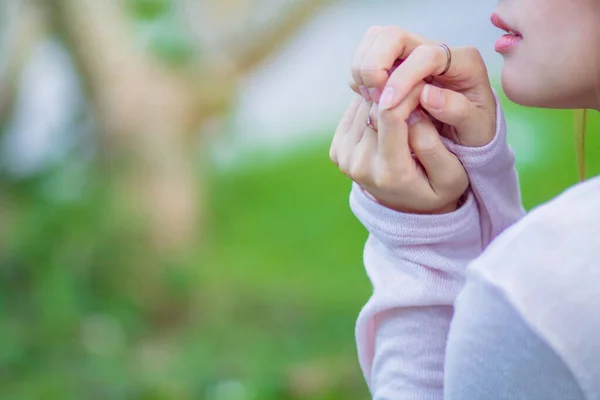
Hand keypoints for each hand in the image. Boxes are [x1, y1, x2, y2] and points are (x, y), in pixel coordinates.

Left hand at [329, 84, 468, 214]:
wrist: (405, 209)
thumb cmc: (436, 190)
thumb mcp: (451, 175)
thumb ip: (433, 145)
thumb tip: (413, 114)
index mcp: (389, 173)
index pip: (389, 115)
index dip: (406, 91)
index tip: (424, 82)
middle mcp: (360, 166)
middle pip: (374, 107)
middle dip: (395, 90)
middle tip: (415, 84)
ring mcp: (345, 159)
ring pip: (362, 106)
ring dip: (382, 94)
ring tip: (404, 94)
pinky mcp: (337, 151)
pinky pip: (354, 112)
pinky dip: (371, 103)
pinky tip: (389, 105)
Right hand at [349, 26, 495, 146]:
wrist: (469, 135)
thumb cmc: (475, 133)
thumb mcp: (477, 129)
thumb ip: (459, 111)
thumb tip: (427, 95)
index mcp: (463, 62)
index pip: (426, 55)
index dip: (403, 78)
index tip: (388, 105)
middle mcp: (436, 50)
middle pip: (393, 36)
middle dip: (375, 64)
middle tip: (374, 97)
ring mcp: (414, 54)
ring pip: (376, 40)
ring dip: (364, 69)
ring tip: (371, 100)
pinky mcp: (396, 64)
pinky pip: (367, 57)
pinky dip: (360, 77)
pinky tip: (369, 99)